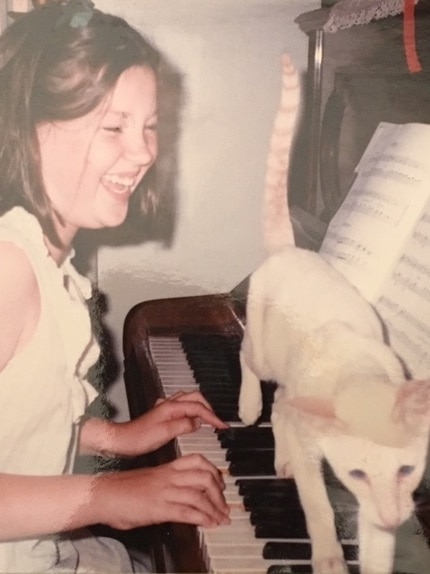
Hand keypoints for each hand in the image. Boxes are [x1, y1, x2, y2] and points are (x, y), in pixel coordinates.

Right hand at [93, 453, 230, 529]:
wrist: (103, 494)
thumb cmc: (122, 489)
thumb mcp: (149, 480)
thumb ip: (167, 484)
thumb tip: (180, 496)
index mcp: (167, 468)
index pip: (198, 461)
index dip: (214, 471)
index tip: (220, 483)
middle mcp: (169, 477)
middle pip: (205, 477)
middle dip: (220, 492)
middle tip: (224, 505)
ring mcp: (165, 492)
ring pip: (200, 495)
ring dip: (215, 508)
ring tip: (221, 518)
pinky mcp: (160, 508)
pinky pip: (188, 512)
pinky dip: (203, 518)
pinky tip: (210, 524)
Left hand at [115, 391, 228, 456]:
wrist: (122, 440)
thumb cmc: (139, 438)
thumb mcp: (165, 433)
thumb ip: (183, 425)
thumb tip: (197, 422)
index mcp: (172, 407)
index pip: (198, 408)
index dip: (213, 416)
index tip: (222, 425)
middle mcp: (169, 404)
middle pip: (196, 398)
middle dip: (209, 408)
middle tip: (217, 422)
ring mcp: (165, 408)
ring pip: (188, 400)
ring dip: (200, 407)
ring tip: (208, 419)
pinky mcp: (162, 414)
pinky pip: (181, 406)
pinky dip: (191, 410)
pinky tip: (190, 418)